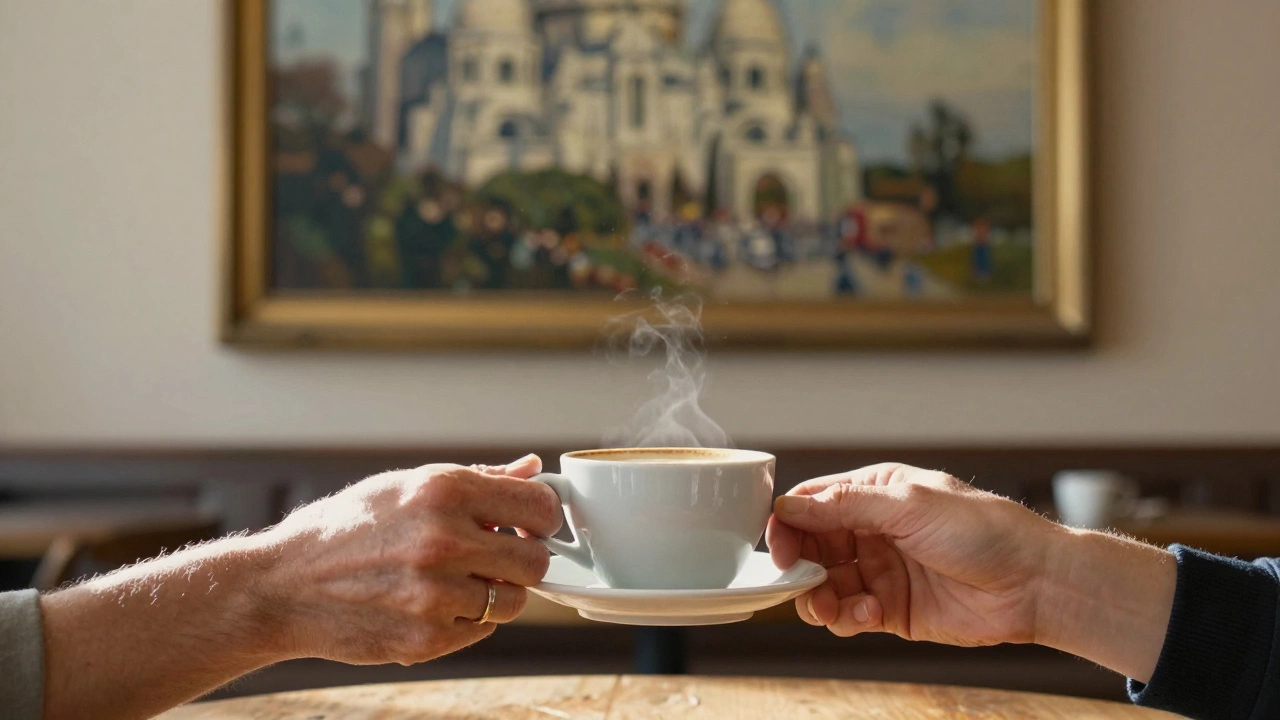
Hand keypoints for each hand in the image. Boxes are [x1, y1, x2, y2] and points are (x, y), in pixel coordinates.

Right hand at [257, 454, 561, 664]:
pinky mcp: (426, 638)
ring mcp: (435, 594)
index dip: (541, 517)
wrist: (283, 587)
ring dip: (495, 592)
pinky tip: (432, 603)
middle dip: (523, 559)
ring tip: (457, 580)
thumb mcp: (405, 485)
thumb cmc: (345, 530)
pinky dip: (466, 618)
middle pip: (536, 561)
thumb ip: (478, 478)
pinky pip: (481, 629)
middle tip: (498, 556)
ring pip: (514, 601)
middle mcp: (443, 540)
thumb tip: (530, 467)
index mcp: (443, 490)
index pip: (540, 506)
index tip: (529, 524)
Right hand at [767, 463, 1054, 646]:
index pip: (812, 502)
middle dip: (799, 565)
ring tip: (833, 606)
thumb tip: (789, 506)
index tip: (778, 547)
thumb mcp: (908, 505)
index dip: (788, 523)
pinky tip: (869, 614)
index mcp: (875, 493)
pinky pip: (848, 615)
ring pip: (823, 586)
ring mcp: (880, 571)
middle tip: (799, 579)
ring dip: (819, 597)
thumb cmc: (984, 530)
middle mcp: (872, 531)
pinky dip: (847, 618)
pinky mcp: (891, 610)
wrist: (1033, 583)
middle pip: (811, 547)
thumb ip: (845, 506)